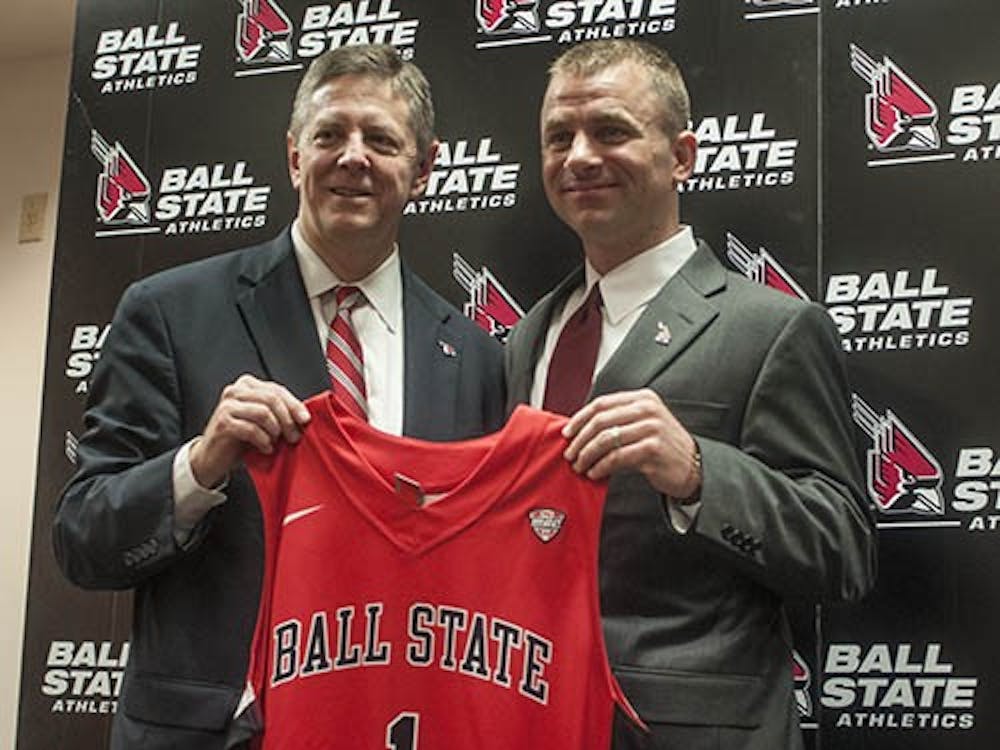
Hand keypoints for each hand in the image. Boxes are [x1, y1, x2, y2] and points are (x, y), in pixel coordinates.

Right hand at [189, 375, 310, 487]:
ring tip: (276, 442)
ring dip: (275, 431)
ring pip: (263, 413)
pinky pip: (252, 429)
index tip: (306, 420)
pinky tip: (266, 448)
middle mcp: (235, 391)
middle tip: (294, 436)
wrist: (213, 456)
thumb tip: (305, 416)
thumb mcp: (263, 420)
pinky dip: (263, 441)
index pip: (277, 390)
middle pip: (272, 399)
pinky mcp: (223, 422)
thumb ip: (279, 412)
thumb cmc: (241, 438)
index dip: (294, 405)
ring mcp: (227, 406)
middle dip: (288, 420)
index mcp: (247, 385)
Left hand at [562, 388, 699, 498]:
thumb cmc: (663, 446)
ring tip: (580, 466)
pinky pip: (616, 457)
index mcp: (642, 398)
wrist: (693, 466)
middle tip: (570, 454)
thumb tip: (580, 428)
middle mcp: (648, 410)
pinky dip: (601, 467)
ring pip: (606, 439)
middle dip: (580, 439)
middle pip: (600, 421)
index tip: (568, 433)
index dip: (580, 419)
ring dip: (587, 455)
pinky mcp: (652, 449)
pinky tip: (595, 473)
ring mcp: (651, 428)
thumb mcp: (644, 423)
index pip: (602, 404)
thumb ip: (618, 419)